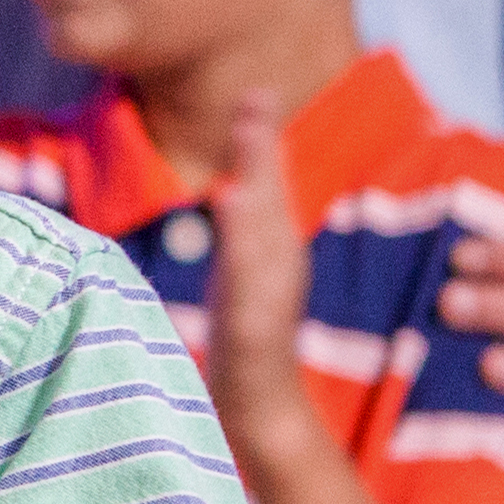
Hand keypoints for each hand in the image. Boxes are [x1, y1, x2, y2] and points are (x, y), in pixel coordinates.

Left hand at [201, 96, 312, 468]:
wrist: (260, 409)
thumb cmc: (245, 339)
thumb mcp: (239, 273)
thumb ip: (243, 227)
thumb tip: (238, 186)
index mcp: (269, 251)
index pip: (266, 188)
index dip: (261, 144)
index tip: (255, 95)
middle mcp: (277, 270)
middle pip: (270, 205)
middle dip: (262, 156)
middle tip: (255, 102)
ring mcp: (268, 306)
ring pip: (261, 253)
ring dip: (252, 215)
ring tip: (236, 182)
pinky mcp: (254, 343)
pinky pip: (248, 310)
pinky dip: (242, 284)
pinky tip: (226, 277)